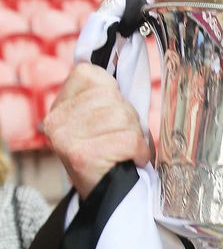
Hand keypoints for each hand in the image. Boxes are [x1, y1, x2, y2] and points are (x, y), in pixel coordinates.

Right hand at [43, 63, 150, 198]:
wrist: (105, 193)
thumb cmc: (110, 150)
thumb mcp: (101, 115)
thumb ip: (105, 92)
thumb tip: (125, 55)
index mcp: (60, 104)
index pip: (92, 74)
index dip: (113, 92)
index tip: (111, 114)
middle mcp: (57, 119)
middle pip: (112, 97)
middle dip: (128, 116)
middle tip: (119, 136)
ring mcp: (66, 137)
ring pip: (122, 116)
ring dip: (134, 134)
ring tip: (123, 148)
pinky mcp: (82, 155)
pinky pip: (129, 139)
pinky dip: (139, 150)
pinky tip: (131, 158)